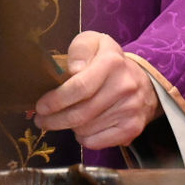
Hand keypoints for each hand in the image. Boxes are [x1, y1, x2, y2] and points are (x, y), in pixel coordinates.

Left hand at [32, 31, 160, 149]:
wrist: (143, 81)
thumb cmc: (108, 61)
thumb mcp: (93, 43)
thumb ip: (79, 50)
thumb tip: (72, 70)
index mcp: (112, 62)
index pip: (80, 87)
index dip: (56, 100)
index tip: (41, 106)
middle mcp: (124, 86)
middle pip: (81, 113)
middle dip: (54, 120)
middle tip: (41, 120)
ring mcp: (130, 109)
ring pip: (85, 129)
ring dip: (68, 127)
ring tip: (63, 119)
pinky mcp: (132, 128)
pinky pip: (96, 142)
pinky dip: (83, 138)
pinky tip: (82, 127)